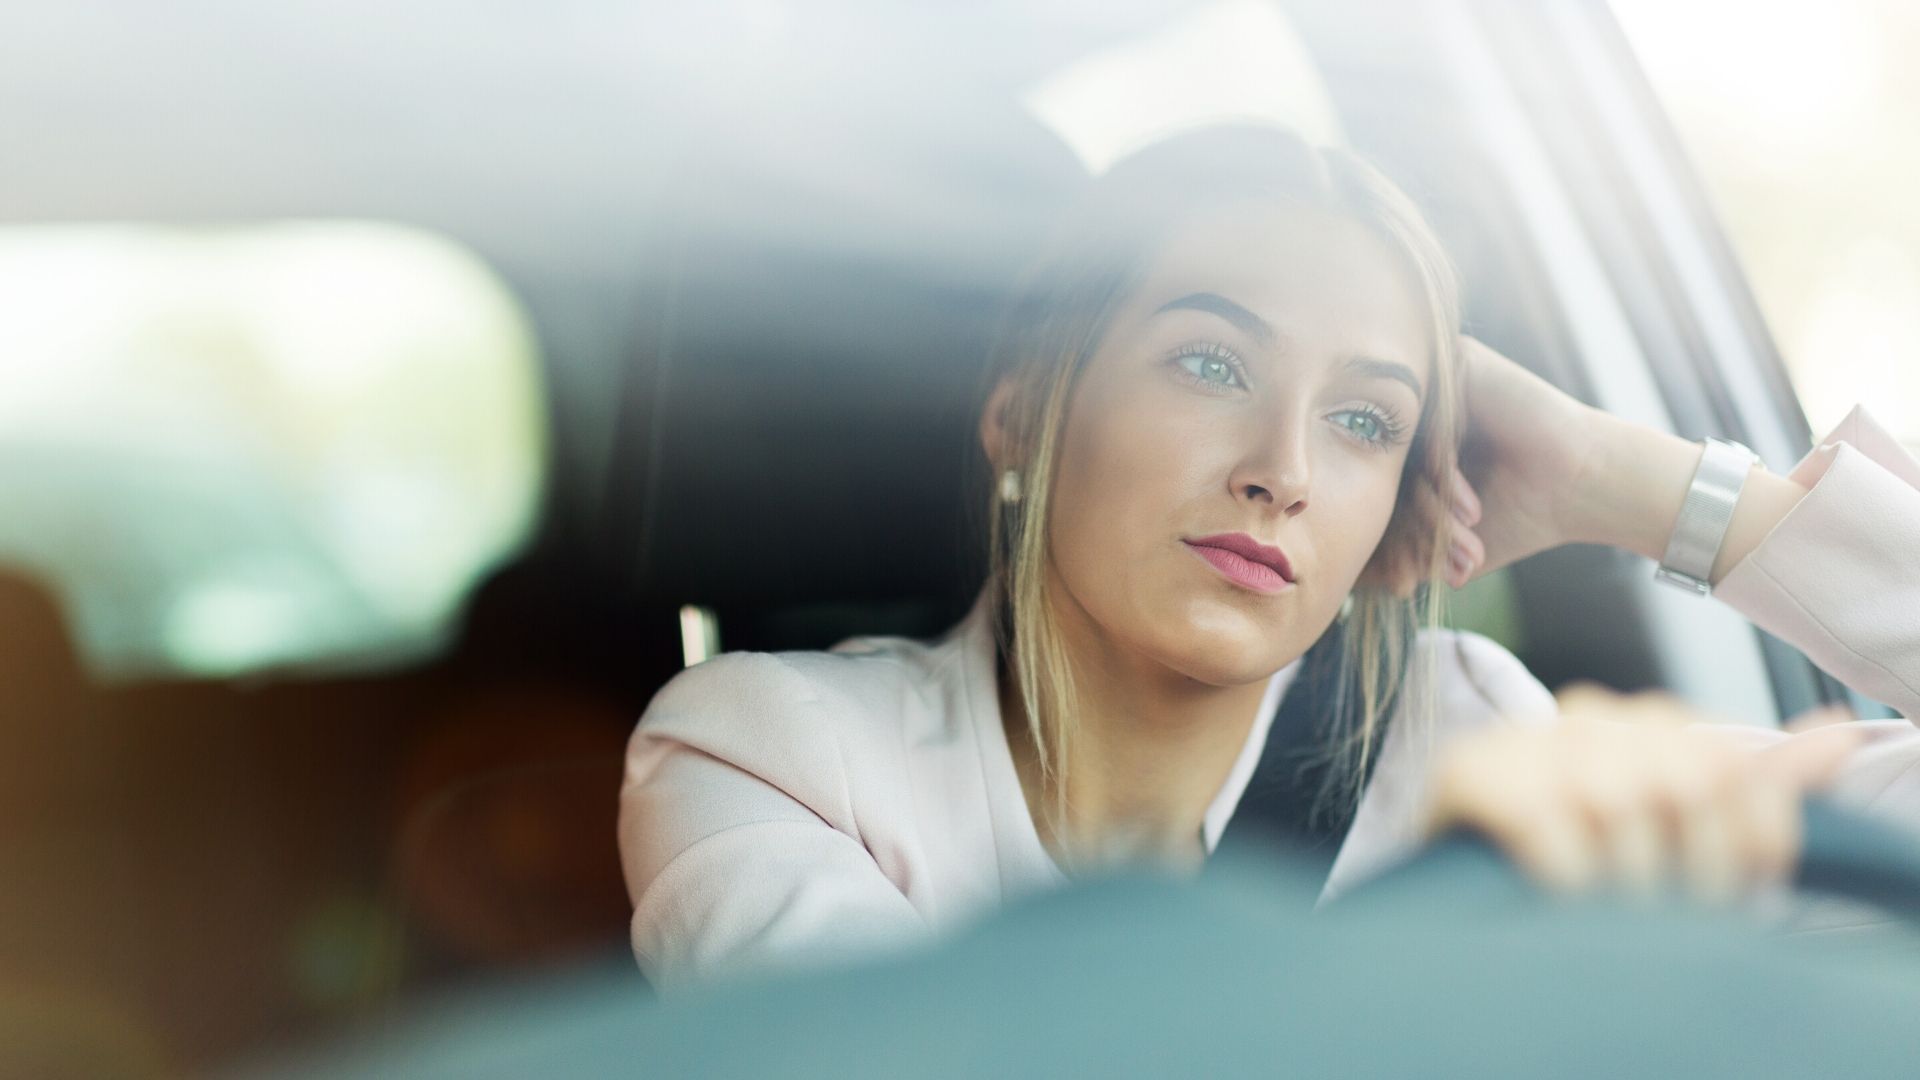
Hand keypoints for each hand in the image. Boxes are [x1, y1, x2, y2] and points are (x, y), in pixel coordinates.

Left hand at [1370, 336, 1599, 593]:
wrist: (1584, 487)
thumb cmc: (1523, 515)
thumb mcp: (1451, 544)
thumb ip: (1404, 555)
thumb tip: (1358, 584)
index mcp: (1411, 445)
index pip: (1381, 491)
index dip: (1395, 541)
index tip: (1408, 584)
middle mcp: (1420, 410)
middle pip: (1391, 472)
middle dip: (1419, 528)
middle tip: (1444, 564)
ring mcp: (1436, 384)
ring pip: (1410, 454)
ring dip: (1436, 507)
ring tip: (1469, 536)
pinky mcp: (1460, 363)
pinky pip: (1432, 425)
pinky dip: (1447, 473)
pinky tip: (1470, 508)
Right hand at [1420, 684, 1863, 901]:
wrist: (1466, 891)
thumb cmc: (1588, 872)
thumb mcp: (1685, 833)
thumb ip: (1762, 784)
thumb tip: (1839, 729)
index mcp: (1650, 722)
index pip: (1736, 761)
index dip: (1750, 841)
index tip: (1733, 894)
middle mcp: (1590, 714)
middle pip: (1687, 778)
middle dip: (1691, 869)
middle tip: (1669, 919)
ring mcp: (1527, 738)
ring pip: (1619, 799)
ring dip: (1621, 880)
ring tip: (1610, 913)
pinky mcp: (1469, 768)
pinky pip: (1544, 819)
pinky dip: (1562, 875)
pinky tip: (1559, 898)